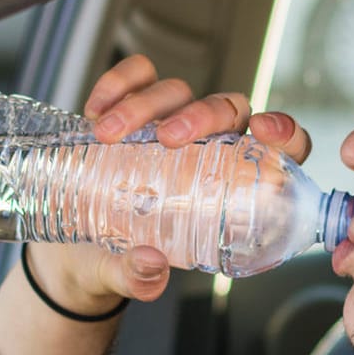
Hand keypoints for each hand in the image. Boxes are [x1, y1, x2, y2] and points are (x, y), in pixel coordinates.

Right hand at [29, 54, 316, 309]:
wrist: (68, 255)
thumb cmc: (115, 263)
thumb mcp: (124, 276)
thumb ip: (139, 278)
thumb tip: (150, 266)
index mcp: (228, 190)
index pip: (278, 151)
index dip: (285, 133)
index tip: (263, 130)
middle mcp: (206, 150)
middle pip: (228, 109)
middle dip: (203, 114)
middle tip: (168, 139)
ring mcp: (167, 126)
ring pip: (179, 91)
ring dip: (146, 104)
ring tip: (108, 134)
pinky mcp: (130, 110)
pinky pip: (138, 76)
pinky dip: (119, 82)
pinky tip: (97, 110)